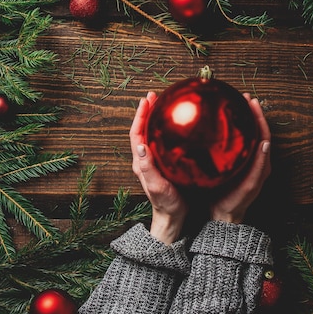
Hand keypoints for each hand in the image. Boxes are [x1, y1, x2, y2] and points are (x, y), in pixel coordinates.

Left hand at [130, 92, 187, 243]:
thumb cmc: (166, 204)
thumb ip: (148, 167)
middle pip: (143, 130)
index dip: (140, 116)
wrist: (173, 217)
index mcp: (141, 162)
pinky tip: (175, 126)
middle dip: (147, 112)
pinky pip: (161, 142)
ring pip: (151, 135)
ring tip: (162, 105)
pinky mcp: (163, 164)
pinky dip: (165, 129)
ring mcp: (154, 162)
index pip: (137, 133)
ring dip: (154, 119)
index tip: (147, 100)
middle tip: (154, 96)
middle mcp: (145, 159)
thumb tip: (141, 145)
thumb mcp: (156, 186)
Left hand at [210, 95, 270, 223]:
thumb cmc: (216, 190)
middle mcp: (255, 163)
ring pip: (265, 147)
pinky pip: (260, 168)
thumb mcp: (212, 166)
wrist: (220, 213)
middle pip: (261, 134)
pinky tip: (262, 144)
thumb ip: (210, 149)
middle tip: (250, 100)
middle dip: (258, 116)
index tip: (243, 98)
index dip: (250, 115)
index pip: (251, 132)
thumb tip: (195, 128)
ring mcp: (257, 173)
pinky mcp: (253, 184)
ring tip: (257, 113)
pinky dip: (263, 156)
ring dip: (263, 129)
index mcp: (245, 157)